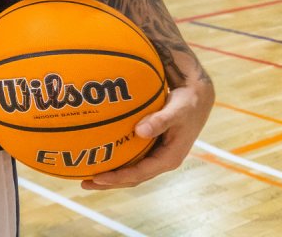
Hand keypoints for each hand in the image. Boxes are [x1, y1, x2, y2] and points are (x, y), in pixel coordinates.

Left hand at [82, 78, 213, 189]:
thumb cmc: (187, 104)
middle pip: (133, 178)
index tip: (97, 178)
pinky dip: (117, 161)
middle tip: (84, 183)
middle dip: (110, 182)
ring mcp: (157, 155)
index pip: (139, 173)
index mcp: (169, 158)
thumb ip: (160, 121)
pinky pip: (132, 159)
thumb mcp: (177, 111)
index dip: (118, 178)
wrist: (196, 98)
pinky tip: (100, 156)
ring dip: (111, 175)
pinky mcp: (152, 148)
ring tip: (87, 176)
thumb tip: (140, 131)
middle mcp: (162, 161)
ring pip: (132, 171)